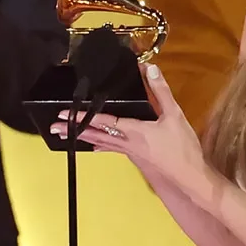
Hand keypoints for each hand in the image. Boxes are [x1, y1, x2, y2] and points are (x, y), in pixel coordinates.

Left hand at [49, 63, 208, 191]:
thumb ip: (161, 91)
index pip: (103, 121)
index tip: (65, 114)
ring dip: (84, 136)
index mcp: (134, 131)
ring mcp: (130, 152)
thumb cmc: (183, 148)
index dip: (84, 116)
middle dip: (75, 130)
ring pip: (101, 142)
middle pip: (95, 135)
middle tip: (55, 127)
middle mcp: (127, 143)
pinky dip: (100, 145)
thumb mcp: (174, 115)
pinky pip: (112, 148)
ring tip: (68, 134)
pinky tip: (95, 146)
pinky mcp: (136, 157)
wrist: (190, 176)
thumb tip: (149, 68)